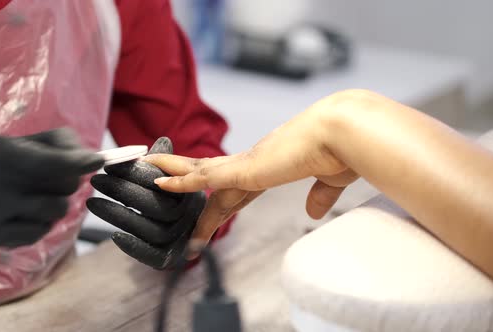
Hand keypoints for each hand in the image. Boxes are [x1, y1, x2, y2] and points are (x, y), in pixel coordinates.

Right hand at [0, 128, 103, 246]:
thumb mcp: (34, 143)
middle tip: (55, 180)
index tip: (97, 161)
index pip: (53, 161)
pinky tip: (26, 215)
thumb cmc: (17, 164)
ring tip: (40, 198)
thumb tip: (93, 159)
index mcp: (5, 152)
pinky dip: (43, 224)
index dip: (80, 162)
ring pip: (58, 210)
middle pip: (64, 186)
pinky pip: (43, 231)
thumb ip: (65, 143)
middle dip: (70, 183)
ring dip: (59, 204)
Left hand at [86, 137, 205, 268]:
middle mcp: (189, 217)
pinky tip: (114, 235)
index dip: (135, 173)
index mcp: (190, 193)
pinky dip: (134, 246)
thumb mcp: (175, 178)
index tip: (110, 166)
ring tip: (93, 203)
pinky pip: (152, 254)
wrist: (191, 236)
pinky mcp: (170, 258)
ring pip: (148, 228)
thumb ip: (164, 164)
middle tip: (96, 181)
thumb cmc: (175, 199)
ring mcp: (180, 239)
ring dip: (118, 216)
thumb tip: (163, 142)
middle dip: (122, 191)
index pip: (160, 181)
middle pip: (153, 204)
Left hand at [144, 98, 359, 252]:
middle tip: (161, 191)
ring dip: (173, 173)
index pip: (238, 188)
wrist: (345, 131)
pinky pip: (204, 176)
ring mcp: (247, 164)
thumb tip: (312, 212)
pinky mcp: (245, 168)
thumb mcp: (330, 180)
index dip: (221, 204)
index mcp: (273, 167)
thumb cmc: (342, 150)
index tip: (209, 220)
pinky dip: (180, 179)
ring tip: (147, 174)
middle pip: (212, 181)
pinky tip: (159, 179)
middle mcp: (255, 163)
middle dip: (187, 191)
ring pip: (200, 171)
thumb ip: (319, 195)